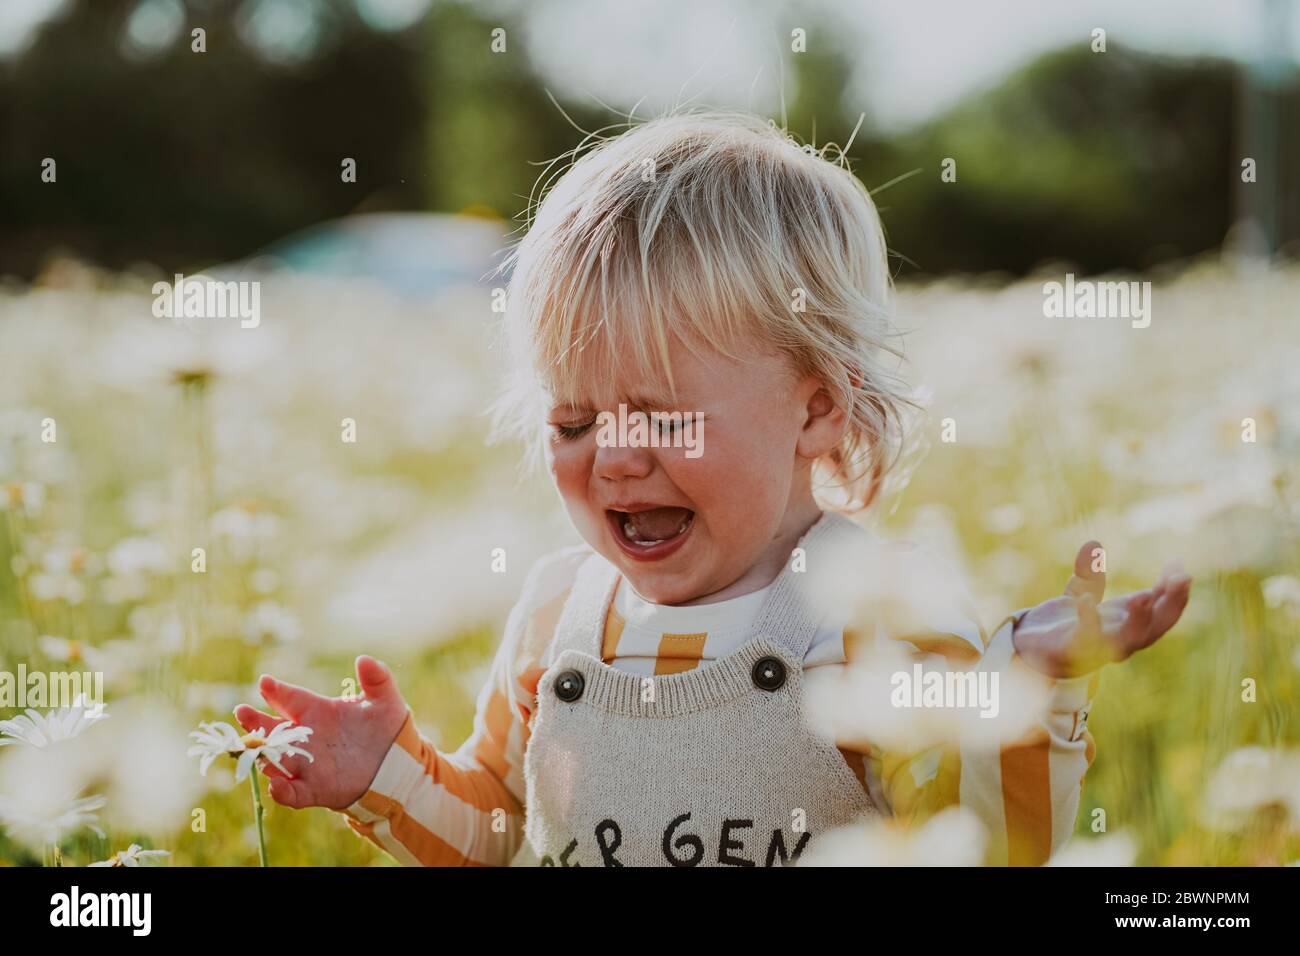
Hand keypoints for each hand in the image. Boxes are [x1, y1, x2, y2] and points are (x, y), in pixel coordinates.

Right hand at [235, 655, 409, 810]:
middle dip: (255, 721)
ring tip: (254, 747)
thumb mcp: (385, 700)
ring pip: (274, 759)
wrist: (399, 765)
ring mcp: (308, 764)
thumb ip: (377, 678)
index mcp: (318, 711)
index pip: (290, 698)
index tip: (264, 682)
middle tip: (242, 712)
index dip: (275, 690)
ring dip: (262, 755)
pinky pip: (292, 792)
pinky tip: (276, 784)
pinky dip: (282, 791)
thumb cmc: (387, 728)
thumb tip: (364, 659)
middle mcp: (306, 737)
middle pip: (272, 729)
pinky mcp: (316, 789)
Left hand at [1011, 540, 1191, 678]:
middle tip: (1182, 578)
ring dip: (1141, 618)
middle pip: (1158, 626)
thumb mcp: (1081, 595)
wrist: (1033, 648)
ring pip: (1131, 638)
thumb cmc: (1067, 624)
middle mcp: (1123, 640)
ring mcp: (1102, 648)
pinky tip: (1087, 601)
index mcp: (1130, 624)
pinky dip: (1088, 620)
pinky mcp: (1075, 649)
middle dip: (1172, 603)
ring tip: (1145, 595)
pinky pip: (1086, 637)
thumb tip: (1091, 546)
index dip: (1175, 589)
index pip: (1163, 610)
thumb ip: (1090, 577)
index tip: (1178, 564)